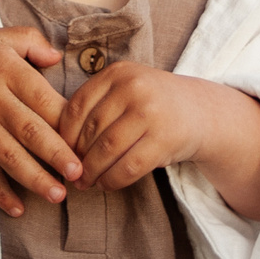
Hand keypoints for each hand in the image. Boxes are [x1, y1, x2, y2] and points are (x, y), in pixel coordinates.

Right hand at [0, 27, 80, 215]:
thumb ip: (32, 41)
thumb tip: (58, 57)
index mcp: (7, 71)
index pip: (42, 97)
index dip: (66, 119)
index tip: (89, 138)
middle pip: (28, 130)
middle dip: (56, 154)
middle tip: (79, 173)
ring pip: (8, 155)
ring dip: (33, 178)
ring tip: (58, 195)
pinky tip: (17, 209)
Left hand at [57, 67, 259, 219]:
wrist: (202, 112)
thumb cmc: (152, 106)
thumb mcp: (126, 89)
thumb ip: (97, 105)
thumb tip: (57, 143)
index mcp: (118, 73)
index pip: (77, 107)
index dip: (64, 135)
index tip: (60, 152)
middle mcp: (134, 87)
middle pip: (90, 131)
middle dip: (77, 158)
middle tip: (70, 174)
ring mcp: (150, 112)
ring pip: (106, 151)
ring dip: (92, 173)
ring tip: (85, 183)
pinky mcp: (165, 139)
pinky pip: (128, 167)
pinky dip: (112, 181)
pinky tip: (106, 185)